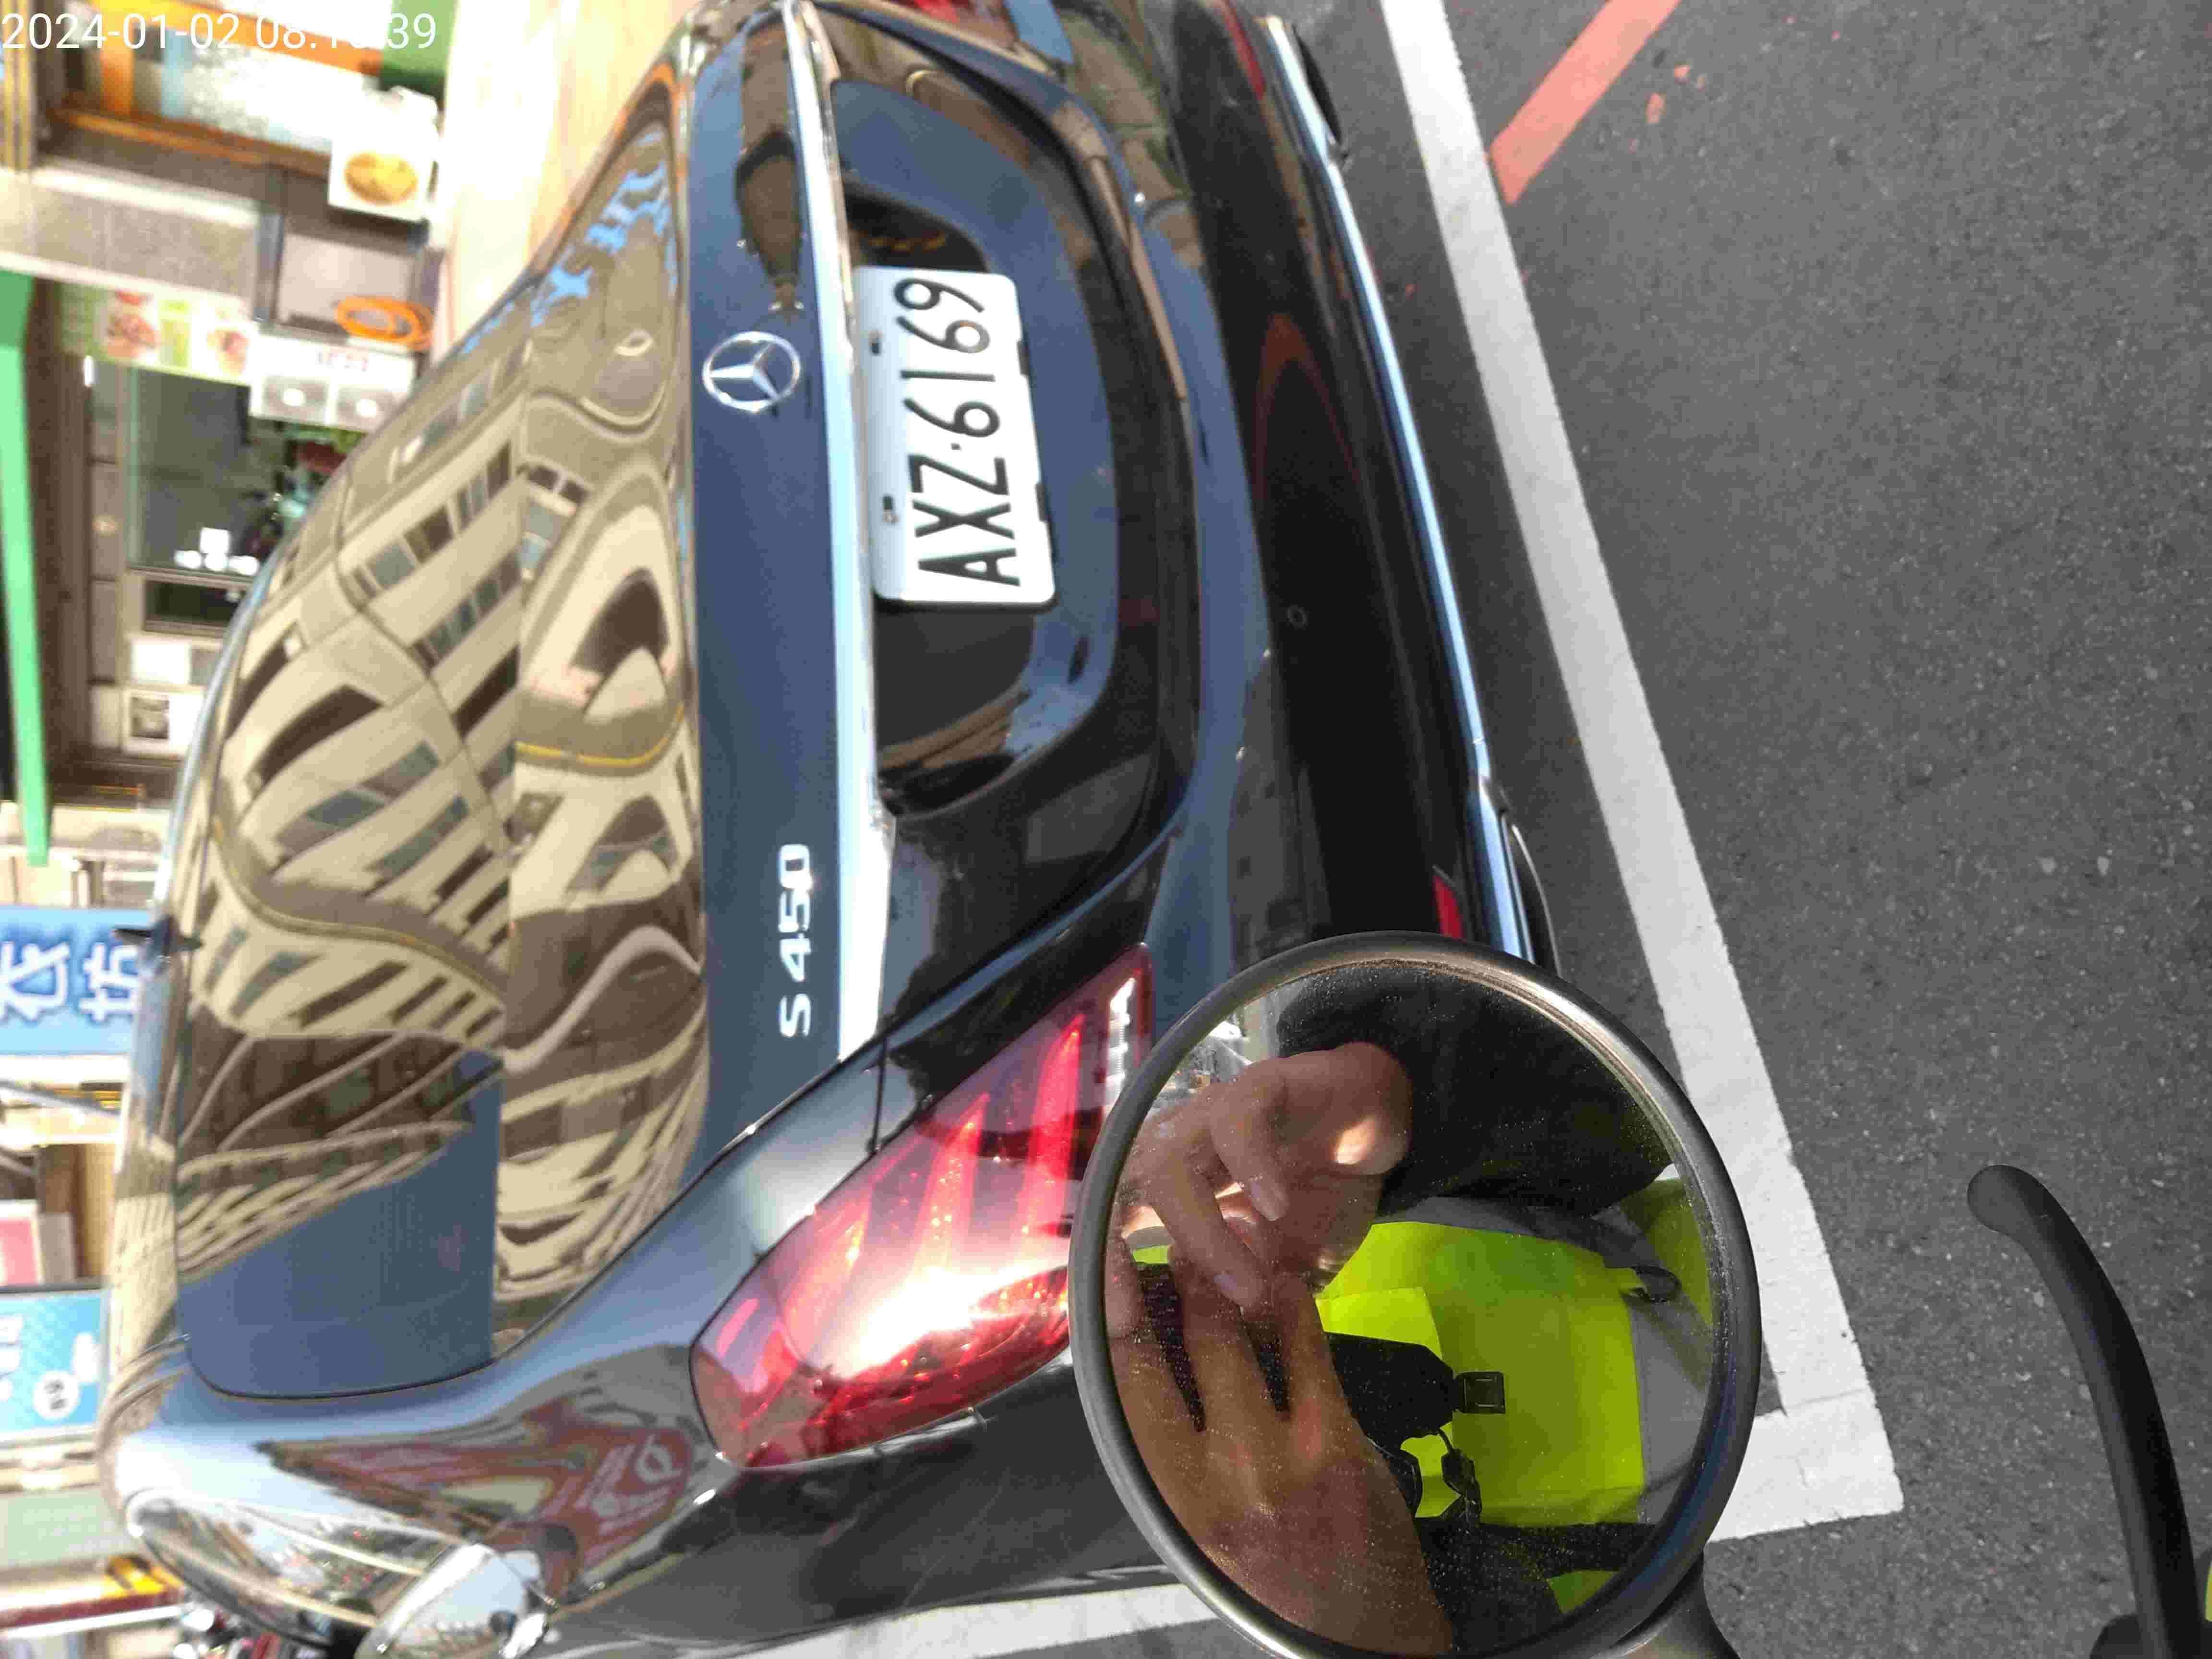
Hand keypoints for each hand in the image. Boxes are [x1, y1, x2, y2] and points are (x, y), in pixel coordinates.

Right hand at [1105, 1254, 1452, 1654]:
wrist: (1360, 1635)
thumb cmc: (1272, 1578)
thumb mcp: (1203, 1528)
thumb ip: (1182, 1456)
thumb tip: (1163, 1363)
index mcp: (1179, 1500)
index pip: (1133, 1388)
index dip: (1116, 1315)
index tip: (1106, 1262)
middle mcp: (1226, 1479)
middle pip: (1189, 1349)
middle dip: (1183, 1281)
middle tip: (1179, 1238)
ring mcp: (1287, 1459)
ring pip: (1248, 1343)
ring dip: (1233, 1284)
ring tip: (1228, 1250)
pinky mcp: (1341, 1445)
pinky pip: (1311, 1355)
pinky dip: (1294, 1311)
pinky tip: (1286, 1287)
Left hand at [1118, 1042, 1412, 1306]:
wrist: (1377, 1122)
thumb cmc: (1317, 1194)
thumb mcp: (1287, 1266)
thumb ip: (1256, 1300)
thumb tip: (1230, 1360)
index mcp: (1170, 1189)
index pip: (1107, 1228)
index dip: (1098, 1275)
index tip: (1115, 1331)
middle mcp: (1179, 1146)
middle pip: (1117, 1194)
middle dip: (1112, 1257)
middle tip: (1134, 1319)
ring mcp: (1214, 1114)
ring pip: (1174, 1165)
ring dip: (1203, 1233)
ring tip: (1249, 1287)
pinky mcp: (1262, 1085)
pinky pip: (1239, 1117)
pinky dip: (1250, 1164)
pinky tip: (1276, 1207)